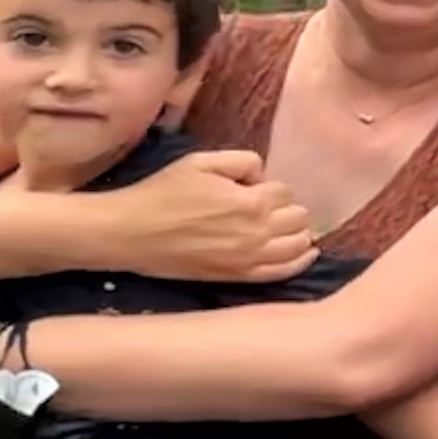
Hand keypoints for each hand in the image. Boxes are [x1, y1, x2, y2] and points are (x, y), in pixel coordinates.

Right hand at [115, 150, 318, 282]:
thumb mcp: (200, 162)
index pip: (285, 191)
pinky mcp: (240, 277)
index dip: (269, 187)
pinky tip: (307, 252)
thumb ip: (240, 161)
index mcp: (252, 202)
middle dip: (287, 208)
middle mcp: (259, 233)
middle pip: (298, 217)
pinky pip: (284, 272)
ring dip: (299, 232)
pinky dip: (300, 261)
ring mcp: (251, 259)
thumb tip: (262, 176)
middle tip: (267, 207)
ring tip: (289, 227)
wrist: (130, 233)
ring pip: (298, 245)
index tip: (250, 188)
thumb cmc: (162, 193)